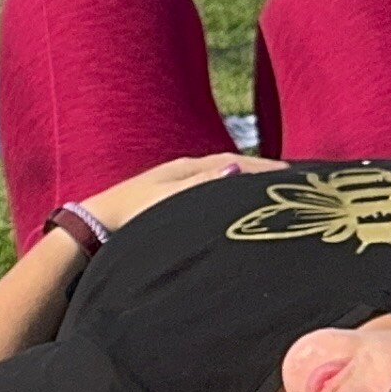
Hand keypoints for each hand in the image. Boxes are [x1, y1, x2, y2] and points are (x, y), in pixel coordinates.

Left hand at [81, 152, 284, 231]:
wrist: (91, 230)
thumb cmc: (130, 215)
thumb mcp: (169, 199)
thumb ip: (203, 185)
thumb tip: (238, 169)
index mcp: (186, 167)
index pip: (238, 162)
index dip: (267, 168)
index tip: (299, 175)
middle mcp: (183, 172)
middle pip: (232, 168)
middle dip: (261, 175)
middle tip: (295, 185)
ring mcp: (175, 187)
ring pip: (220, 182)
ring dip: (245, 187)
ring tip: (271, 198)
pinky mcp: (167, 204)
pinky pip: (208, 196)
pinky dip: (227, 198)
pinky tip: (234, 211)